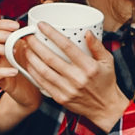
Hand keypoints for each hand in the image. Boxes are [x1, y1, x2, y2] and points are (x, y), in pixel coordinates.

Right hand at [0, 19, 38, 132]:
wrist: (34, 92)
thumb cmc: (33, 67)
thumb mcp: (31, 49)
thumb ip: (29, 37)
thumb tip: (36, 25)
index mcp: (3, 43)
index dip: (0, 25)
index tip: (16, 26)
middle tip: (11, 37)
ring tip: (11, 51)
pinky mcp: (1, 82)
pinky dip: (3, 71)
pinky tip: (15, 70)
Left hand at [13, 26, 131, 132]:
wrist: (105, 108)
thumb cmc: (106, 82)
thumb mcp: (108, 61)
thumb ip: (97, 45)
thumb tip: (86, 32)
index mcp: (89, 67)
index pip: (67, 46)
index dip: (52, 34)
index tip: (41, 26)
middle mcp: (77, 78)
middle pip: (51, 58)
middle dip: (36, 45)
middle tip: (28, 36)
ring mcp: (68, 90)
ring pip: (44, 71)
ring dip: (32, 58)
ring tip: (26, 48)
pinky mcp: (61, 98)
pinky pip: (43, 84)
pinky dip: (34, 73)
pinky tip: (29, 64)